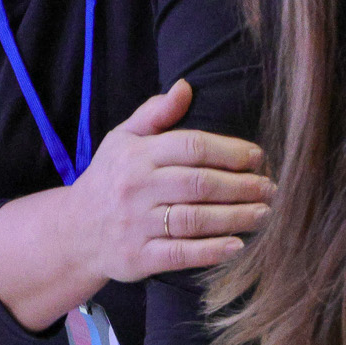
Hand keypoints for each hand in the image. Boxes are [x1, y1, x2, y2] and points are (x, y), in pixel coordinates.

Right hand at [68, 79, 271, 281]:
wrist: (75, 231)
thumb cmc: (109, 179)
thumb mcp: (122, 139)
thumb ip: (155, 114)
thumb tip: (185, 86)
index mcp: (137, 155)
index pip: (191, 147)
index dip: (230, 151)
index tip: (258, 158)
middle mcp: (136, 188)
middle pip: (199, 184)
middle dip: (242, 186)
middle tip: (270, 188)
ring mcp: (137, 225)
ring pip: (194, 219)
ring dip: (235, 217)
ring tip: (263, 214)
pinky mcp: (139, 257)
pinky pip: (181, 254)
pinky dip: (211, 251)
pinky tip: (237, 246)